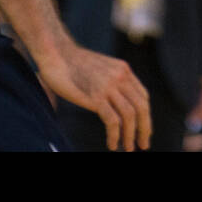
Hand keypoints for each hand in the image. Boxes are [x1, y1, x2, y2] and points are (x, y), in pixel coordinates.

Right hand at [37, 39, 151, 150]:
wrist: (56, 52)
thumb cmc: (71, 63)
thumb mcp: (99, 68)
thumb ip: (109, 80)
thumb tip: (112, 101)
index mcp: (123, 69)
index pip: (143, 96)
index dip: (145, 115)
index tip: (143, 129)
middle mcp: (121, 76)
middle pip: (142, 106)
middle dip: (145, 128)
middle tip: (143, 144)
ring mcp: (109, 86)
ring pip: (130, 115)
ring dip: (131, 135)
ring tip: (129, 148)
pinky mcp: (96, 97)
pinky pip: (113, 120)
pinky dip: (115, 136)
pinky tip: (112, 145)